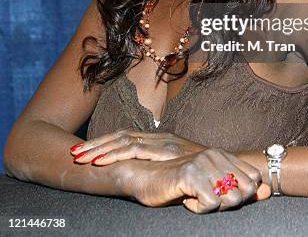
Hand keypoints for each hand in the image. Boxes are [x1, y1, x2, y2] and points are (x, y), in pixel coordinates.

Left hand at [70, 129, 205, 164]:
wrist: (229, 166)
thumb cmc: (207, 171)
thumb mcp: (181, 167)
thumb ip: (165, 167)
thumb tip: (149, 176)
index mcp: (158, 139)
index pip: (125, 137)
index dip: (104, 143)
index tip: (84, 152)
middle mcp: (158, 136)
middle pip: (119, 136)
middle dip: (95, 145)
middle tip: (73, 154)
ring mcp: (161, 141)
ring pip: (123, 140)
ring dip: (99, 149)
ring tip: (80, 158)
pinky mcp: (165, 150)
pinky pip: (135, 150)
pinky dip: (115, 154)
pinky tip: (101, 162)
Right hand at [120, 147, 269, 212]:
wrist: (146, 179)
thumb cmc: (179, 185)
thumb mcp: (211, 186)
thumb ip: (239, 187)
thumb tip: (265, 192)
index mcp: (222, 155)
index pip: (253, 179)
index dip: (243, 196)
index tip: (221, 198)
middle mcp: (215, 155)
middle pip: (244, 192)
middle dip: (228, 204)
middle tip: (206, 200)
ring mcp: (202, 162)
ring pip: (230, 199)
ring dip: (212, 207)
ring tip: (195, 198)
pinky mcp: (190, 174)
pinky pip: (210, 203)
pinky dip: (198, 209)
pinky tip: (185, 199)